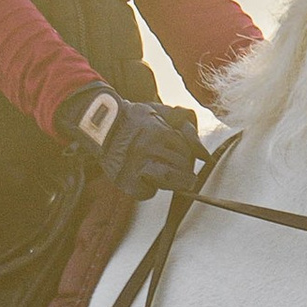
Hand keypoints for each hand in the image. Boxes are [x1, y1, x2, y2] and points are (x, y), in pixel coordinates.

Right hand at [56, 83, 205, 198]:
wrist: (101, 125)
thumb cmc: (133, 119)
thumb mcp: (161, 114)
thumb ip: (186, 131)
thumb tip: (206, 157)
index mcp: (158, 132)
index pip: (186, 152)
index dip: (187, 156)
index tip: (181, 158)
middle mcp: (148, 149)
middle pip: (180, 167)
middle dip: (182, 168)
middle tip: (173, 165)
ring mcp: (136, 165)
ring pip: (168, 180)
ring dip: (171, 179)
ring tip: (162, 172)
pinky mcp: (126, 180)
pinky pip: (148, 192)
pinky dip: (149, 188)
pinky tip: (146, 178)